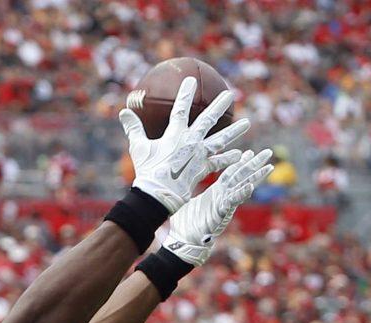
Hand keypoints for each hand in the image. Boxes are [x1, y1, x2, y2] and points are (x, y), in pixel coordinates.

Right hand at [119, 77, 250, 213]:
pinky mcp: (203, 169)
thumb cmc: (147, 171)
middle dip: (219, 105)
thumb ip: (133, 128)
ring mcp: (199, 155)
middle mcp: (191, 141)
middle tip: (229, 95)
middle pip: (208, 119)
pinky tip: (239, 155)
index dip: (185, 93)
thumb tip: (123, 112)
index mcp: (175, 134)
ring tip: (247, 123)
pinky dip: (228, 159)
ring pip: (221, 140)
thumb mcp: (138, 148)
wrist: (157, 195)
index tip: (190, 80)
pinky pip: (219, 163)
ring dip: (235, 131)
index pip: (181, 108)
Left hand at [163, 148, 273, 265]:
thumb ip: (194, 193)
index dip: (239, 162)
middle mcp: (222, 196)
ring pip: (242, 187)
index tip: (250, 152)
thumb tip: (186, 186)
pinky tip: (250, 187)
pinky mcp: (220, 214)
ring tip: (269, 167)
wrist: (184, 241)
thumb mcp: (191, 202)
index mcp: (216, 192)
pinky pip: (232, 202)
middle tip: (268, 152)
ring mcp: (223, 204)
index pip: (231, 173)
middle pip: (241, 176)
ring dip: (255, 177)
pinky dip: (240, 194)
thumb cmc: (186, 224)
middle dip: (254, 164)